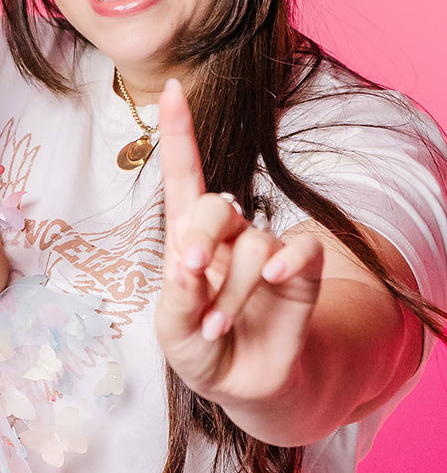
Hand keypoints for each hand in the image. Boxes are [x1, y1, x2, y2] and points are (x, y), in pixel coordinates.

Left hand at [155, 79, 322, 405]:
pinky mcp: (302, 269)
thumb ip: (179, 299)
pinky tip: (276, 279)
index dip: (178, 133)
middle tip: (192, 274)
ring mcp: (265, 249)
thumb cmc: (201, 347)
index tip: (171, 89)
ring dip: (233, 290)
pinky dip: (288, 261)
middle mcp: (227, 235)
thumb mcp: (174, 331)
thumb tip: (189, 268)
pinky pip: (302, 247)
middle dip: (201, 237)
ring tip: (217, 327)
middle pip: (217, 205)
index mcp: (187, 238)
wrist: (244, 383)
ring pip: (254, 244)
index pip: (183, 176)